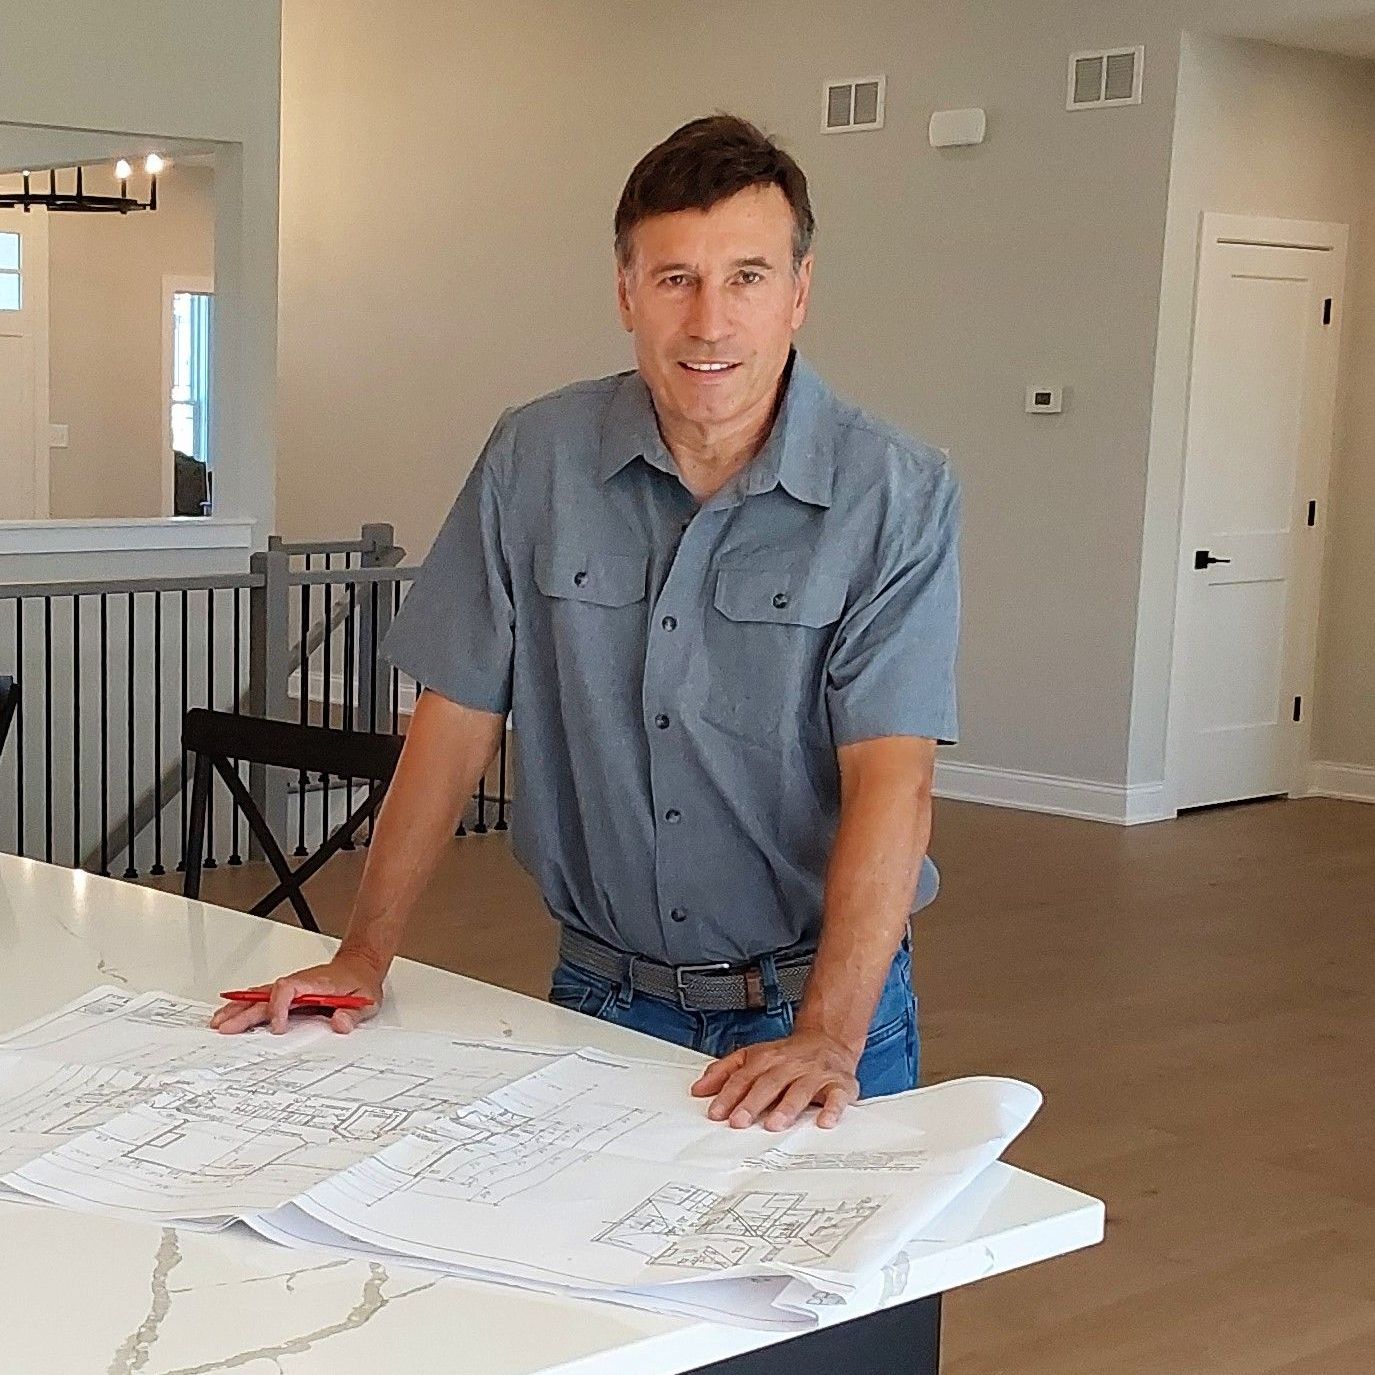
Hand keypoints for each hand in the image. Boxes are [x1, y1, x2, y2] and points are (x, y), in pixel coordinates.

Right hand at [208, 952, 384, 1035]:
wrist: (359, 966)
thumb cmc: (359, 983)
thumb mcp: (365, 1000)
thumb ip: (353, 1013)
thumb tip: (341, 1023)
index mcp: (315, 984)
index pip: (288, 989)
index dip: (279, 1007)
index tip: (278, 1026)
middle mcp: (298, 983)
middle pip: (265, 995)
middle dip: (245, 1012)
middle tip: (226, 1028)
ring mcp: (291, 986)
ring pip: (259, 995)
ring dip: (239, 1007)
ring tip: (219, 1022)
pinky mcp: (288, 991)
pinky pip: (262, 997)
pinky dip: (245, 1004)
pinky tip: (231, 1012)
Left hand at [690, 1029, 859, 1130]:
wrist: (829, 1039)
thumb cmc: (788, 1055)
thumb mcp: (754, 1056)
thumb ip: (725, 1071)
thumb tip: (699, 1089)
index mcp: (768, 1058)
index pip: (744, 1076)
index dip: (729, 1095)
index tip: (716, 1113)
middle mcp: (790, 1065)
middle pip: (769, 1083)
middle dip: (753, 1103)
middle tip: (738, 1122)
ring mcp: (815, 1074)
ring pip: (800, 1090)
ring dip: (787, 1107)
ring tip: (774, 1125)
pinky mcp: (839, 1084)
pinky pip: (837, 1097)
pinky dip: (832, 1109)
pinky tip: (825, 1122)